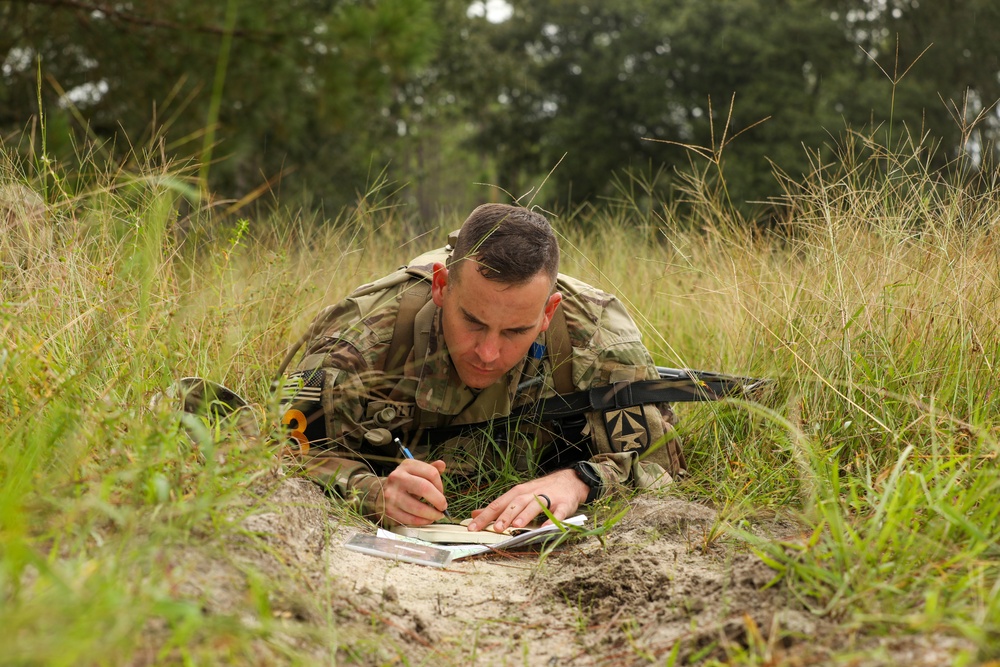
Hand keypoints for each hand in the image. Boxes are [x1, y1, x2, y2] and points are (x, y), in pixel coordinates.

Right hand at [382, 459, 448, 525]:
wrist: (381, 493)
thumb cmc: (404, 483)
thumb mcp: (415, 472)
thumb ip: (429, 469)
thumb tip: (442, 465)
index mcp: (407, 465)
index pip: (431, 473)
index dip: (440, 485)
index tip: (442, 492)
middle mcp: (397, 478)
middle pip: (425, 488)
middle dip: (439, 500)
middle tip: (443, 506)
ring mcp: (392, 494)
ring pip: (418, 507)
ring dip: (432, 514)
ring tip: (437, 515)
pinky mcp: (390, 510)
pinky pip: (411, 519)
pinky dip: (423, 521)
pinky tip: (427, 519)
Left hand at [467, 468, 588, 532]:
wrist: (569, 481)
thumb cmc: (540, 491)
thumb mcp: (518, 496)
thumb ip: (498, 506)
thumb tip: (474, 514)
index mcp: (518, 492)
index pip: (498, 504)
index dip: (485, 515)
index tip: (473, 527)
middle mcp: (531, 493)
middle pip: (516, 503)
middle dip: (506, 515)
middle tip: (496, 528)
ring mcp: (548, 498)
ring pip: (535, 505)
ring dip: (525, 515)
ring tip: (516, 525)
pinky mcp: (564, 504)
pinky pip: (558, 513)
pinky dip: (552, 520)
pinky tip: (546, 528)